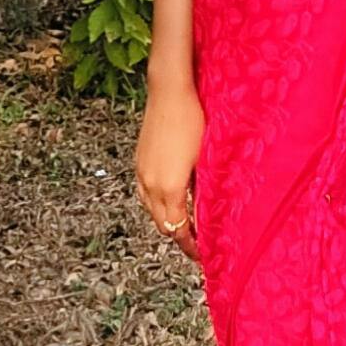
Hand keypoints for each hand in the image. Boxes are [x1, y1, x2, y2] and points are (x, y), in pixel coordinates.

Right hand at [135, 76, 203, 253]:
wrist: (169, 91)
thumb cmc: (193, 120)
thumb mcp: (205, 160)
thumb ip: (203, 192)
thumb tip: (206, 216)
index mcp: (170, 188)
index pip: (178, 229)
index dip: (190, 245)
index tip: (202, 254)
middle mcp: (151, 185)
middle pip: (162, 224)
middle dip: (179, 236)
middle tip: (198, 243)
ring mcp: (141, 173)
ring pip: (151, 210)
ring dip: (166, 220)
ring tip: (185, 223)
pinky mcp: (138, 162)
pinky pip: (144, 194)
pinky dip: (156, 204)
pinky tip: (169, 200)